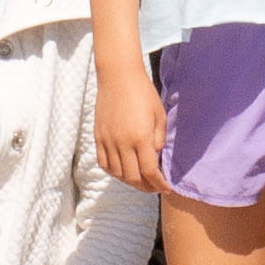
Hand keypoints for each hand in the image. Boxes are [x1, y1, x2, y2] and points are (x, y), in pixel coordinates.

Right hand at [95, 62, 164, 190]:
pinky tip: (122, 171)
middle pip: (133, 177)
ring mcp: (108, 141)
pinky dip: (113, 172)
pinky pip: (103, 163)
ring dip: (129, 181)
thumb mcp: (159, 115)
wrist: (118, 77)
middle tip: (154, 187)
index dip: (159, 184)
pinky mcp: (98, 137)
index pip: (150, 171)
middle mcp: (122, 143)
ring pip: (117, 173)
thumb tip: (155, 157)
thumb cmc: (143, 93)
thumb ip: (159, 139)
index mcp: (141, 137)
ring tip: (140, 180)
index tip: (166, 187)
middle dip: (146, 187)